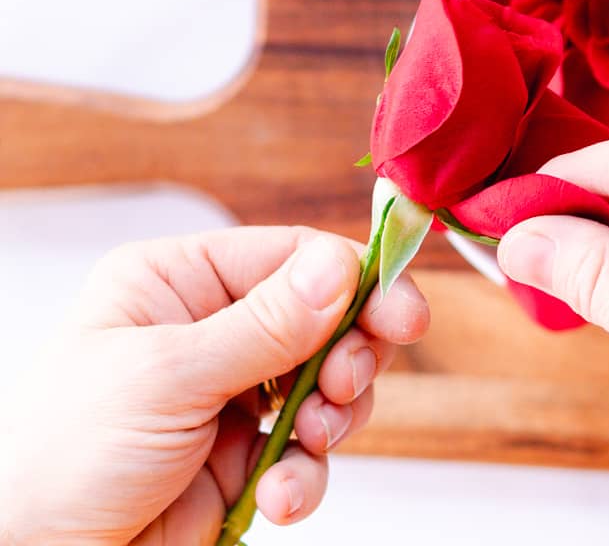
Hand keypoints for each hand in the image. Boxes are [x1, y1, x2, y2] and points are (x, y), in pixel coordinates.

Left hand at [0, 227, 428, 544]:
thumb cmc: (61, 457)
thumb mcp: (167, 378)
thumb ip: (265, 326)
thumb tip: (343, 267)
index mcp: (179, 282)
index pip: (292, 257)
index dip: (355, 280)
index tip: (400, 315)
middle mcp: (212, 327)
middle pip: (327, 318)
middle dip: (349, 355)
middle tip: (346, 383)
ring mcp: (233, 392)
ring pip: (330, 385)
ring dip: (332, 420)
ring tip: (307, 445)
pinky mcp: (246, 454)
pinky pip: (310, 450)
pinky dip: (307, 475)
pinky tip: (277, 498)